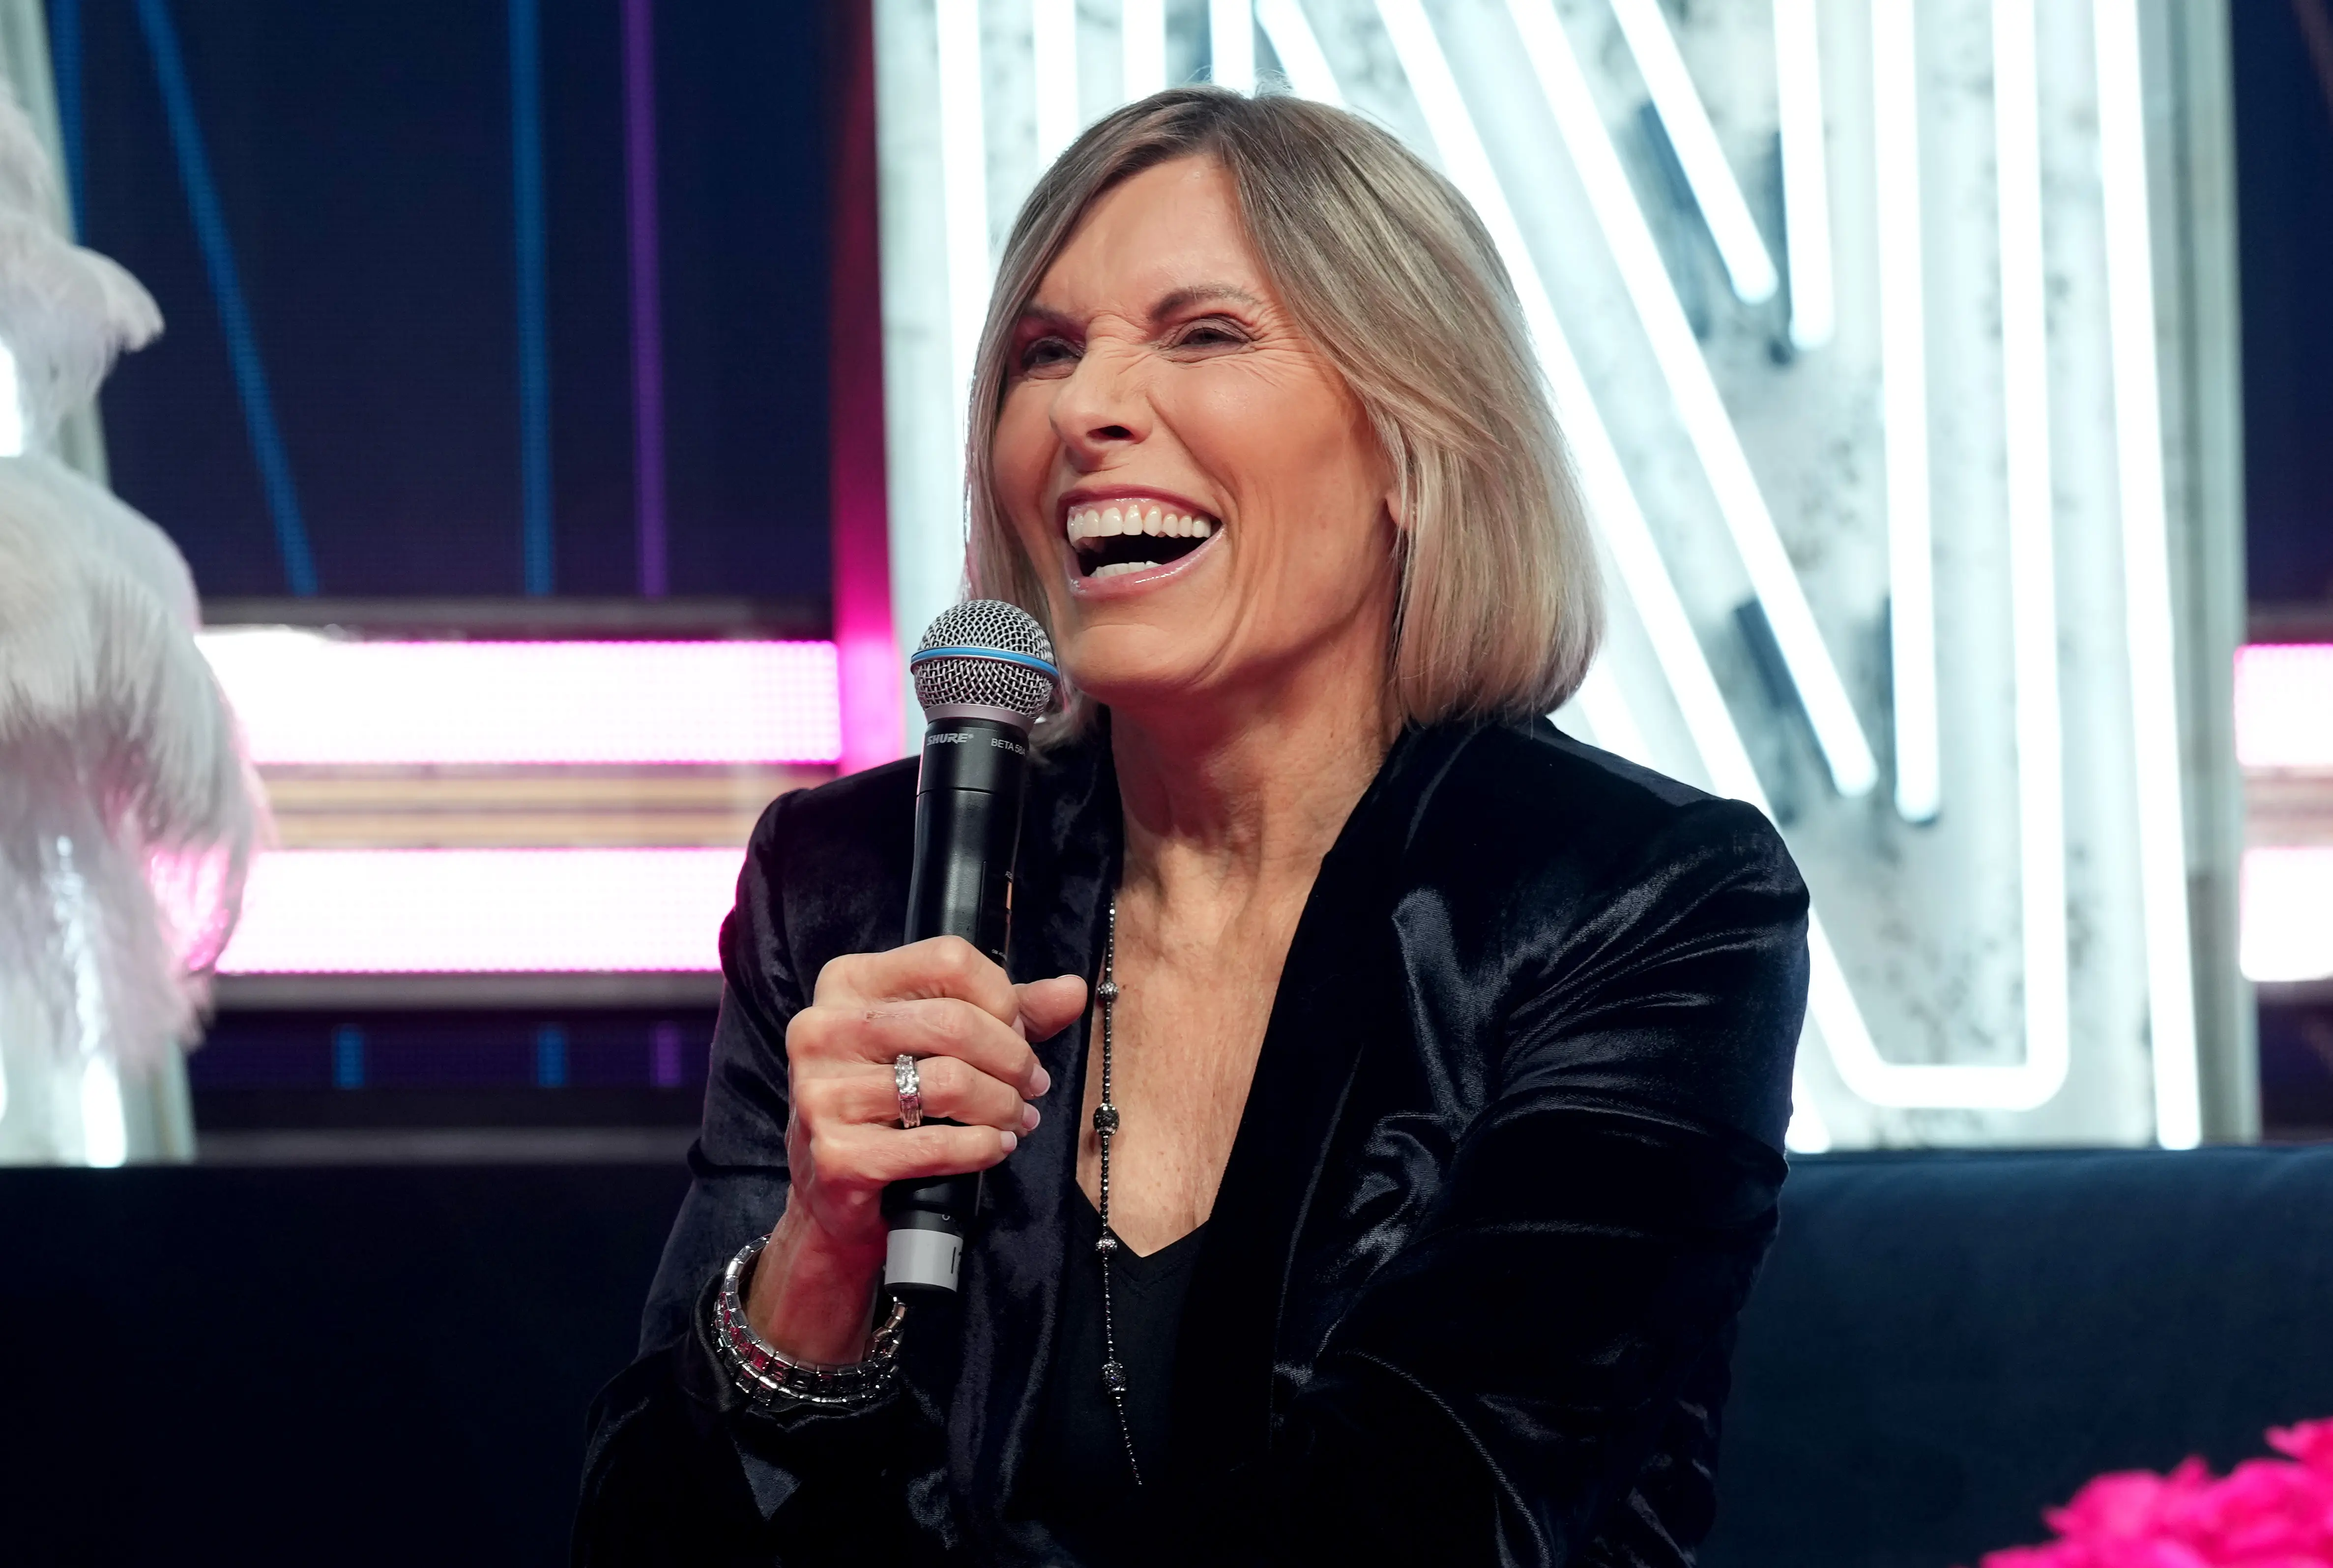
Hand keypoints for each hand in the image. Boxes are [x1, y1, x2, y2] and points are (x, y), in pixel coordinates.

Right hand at [747, 936, 1086, 1360]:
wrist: (834, 1189)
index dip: (1003, 997)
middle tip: (1033, 1084)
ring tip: (1017, 1117)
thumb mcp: (940, 1040)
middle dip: (1013, 1058)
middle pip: (954, 1023)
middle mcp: (822, 1029)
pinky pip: (935, 1145)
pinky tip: (996, 1145)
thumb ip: (1008, 1010)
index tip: (1019, 1030)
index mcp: (847, 983)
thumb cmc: (893, 1100)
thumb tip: (1073, 990)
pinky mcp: (837, 1155)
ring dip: (1003, 1105)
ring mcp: (821, 1094)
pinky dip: (982, 1146)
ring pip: (950, 1084)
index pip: (948, 959)